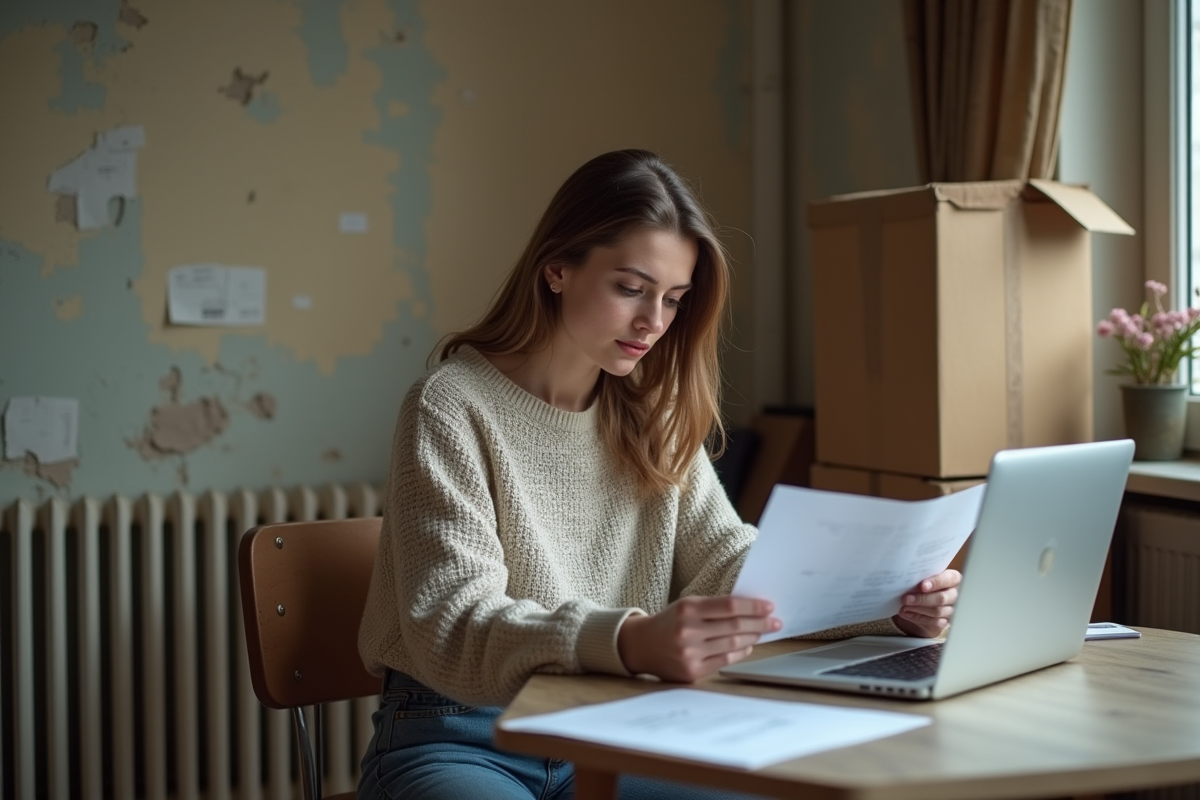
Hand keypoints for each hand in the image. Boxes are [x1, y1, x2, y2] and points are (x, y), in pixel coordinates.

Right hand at [617, 596, 779, 682]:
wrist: (641, 645)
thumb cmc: (670, 622)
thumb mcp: (687, 605)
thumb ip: (714, 607)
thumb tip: (751, 610)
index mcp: (687, 609)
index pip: (729, 606)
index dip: (753, 606)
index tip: (769, 606)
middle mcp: (687, 631)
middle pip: (734, 626)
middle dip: (759, 623)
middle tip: (775, 622)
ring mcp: (689, 653)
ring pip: (732, 645)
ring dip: (752, 638)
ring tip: (763, 632)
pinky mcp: (691, 671)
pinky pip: (724, 660)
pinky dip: (740, 653)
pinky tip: (747, 646)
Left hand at [892, 569, 960, 637]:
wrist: (919, 603)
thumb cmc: (921, 586)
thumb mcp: (921, 579)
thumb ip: (920, 578)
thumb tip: (908, 580)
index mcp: (952, 579)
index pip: (948, 579)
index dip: (935, 582)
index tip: (922, 586)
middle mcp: (954, 594)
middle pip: (942, 598)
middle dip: (922, 599)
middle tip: (906, 598)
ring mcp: (951, 609)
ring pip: (937, 611)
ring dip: (918, 609)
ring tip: (904, 606)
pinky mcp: (944, 622)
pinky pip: (933, 622)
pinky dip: (917, 618)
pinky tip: (906, 613)